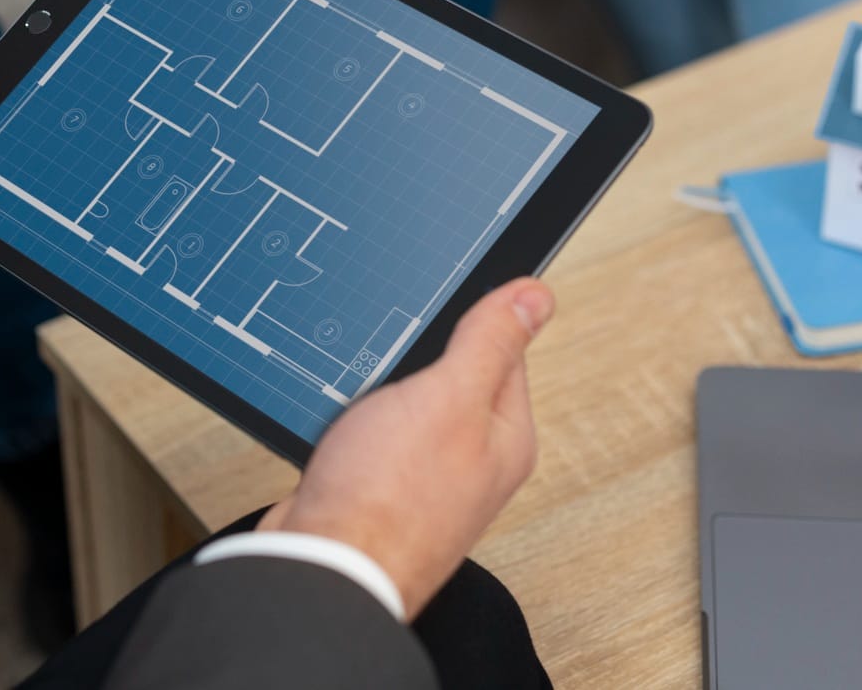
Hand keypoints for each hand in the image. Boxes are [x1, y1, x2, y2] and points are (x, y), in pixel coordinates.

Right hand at [258, 277, 553, 616]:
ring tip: (366, 395)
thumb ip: (492, 343)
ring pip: (408, 405)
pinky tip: (344, 425)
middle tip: (396, 356)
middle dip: (419, 358)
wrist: (324, 566)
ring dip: (382, 390)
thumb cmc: (388, 499)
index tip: (439, 304)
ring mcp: (427, 477)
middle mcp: (474, 460)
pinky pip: (374, 434)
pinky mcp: (382, 488)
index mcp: (507, 435)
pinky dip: (356, 421)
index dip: (469, 319)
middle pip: (453, 375)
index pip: (504, 349)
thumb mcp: (450, 396)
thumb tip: (536, 295)